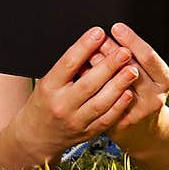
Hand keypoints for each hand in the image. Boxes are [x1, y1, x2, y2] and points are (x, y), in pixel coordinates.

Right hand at [13, 25, 139, 162]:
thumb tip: (93, 43)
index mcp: (49, 87)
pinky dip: (119, 106)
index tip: (99, 32)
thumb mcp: (48, 81)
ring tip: (132, 70)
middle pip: (88, 83)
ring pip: (100, 102)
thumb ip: (69, 66)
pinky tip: (128, 93)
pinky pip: (106, 120)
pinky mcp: (87, 133)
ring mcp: (75, 121)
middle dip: (109, 66)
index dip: (85, 46)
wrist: (36, 137)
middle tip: (124, 51)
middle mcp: (61, 105)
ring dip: (118, 85)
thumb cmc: (44, 102)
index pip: (68, 63)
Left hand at [96, 21, 168, 156]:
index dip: (132, 40)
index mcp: (163, 80)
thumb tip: (107, 34)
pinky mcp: (121, 124)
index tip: (116, 28)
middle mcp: (154, 97)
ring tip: (89, 54)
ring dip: (100, 68)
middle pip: (132, 70)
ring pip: (116, 87)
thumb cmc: (142, 92)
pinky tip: (83, 75)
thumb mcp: (148, 72)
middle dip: (113, 52)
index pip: (148, 56)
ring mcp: (138, 113)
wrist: (143, 130)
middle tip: (99, 38)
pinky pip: (105, 103)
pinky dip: (93, 87)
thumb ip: (133, 56)